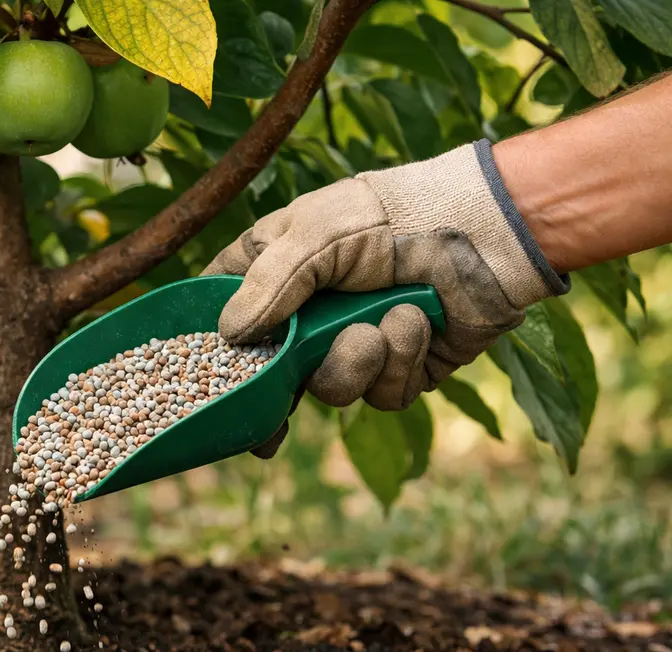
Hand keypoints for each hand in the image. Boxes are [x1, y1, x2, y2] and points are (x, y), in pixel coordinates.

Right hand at [205, 139, 568, 413]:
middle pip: (270, 374)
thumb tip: (228, 337)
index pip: (223, 315)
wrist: (488, 228)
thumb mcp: (316, 235)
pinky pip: (382, 394)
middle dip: (287, 381)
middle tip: (286, 391)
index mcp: (275, 272)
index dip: (212, 351)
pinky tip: (416, 323)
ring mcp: (352, 344)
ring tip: (384, 323)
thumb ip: (268, 285)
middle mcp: (309, 314)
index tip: (206, 384)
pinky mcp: (400, 368)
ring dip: (357, 360)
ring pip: (330, 389)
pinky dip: (399, 362)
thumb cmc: (396, 213)